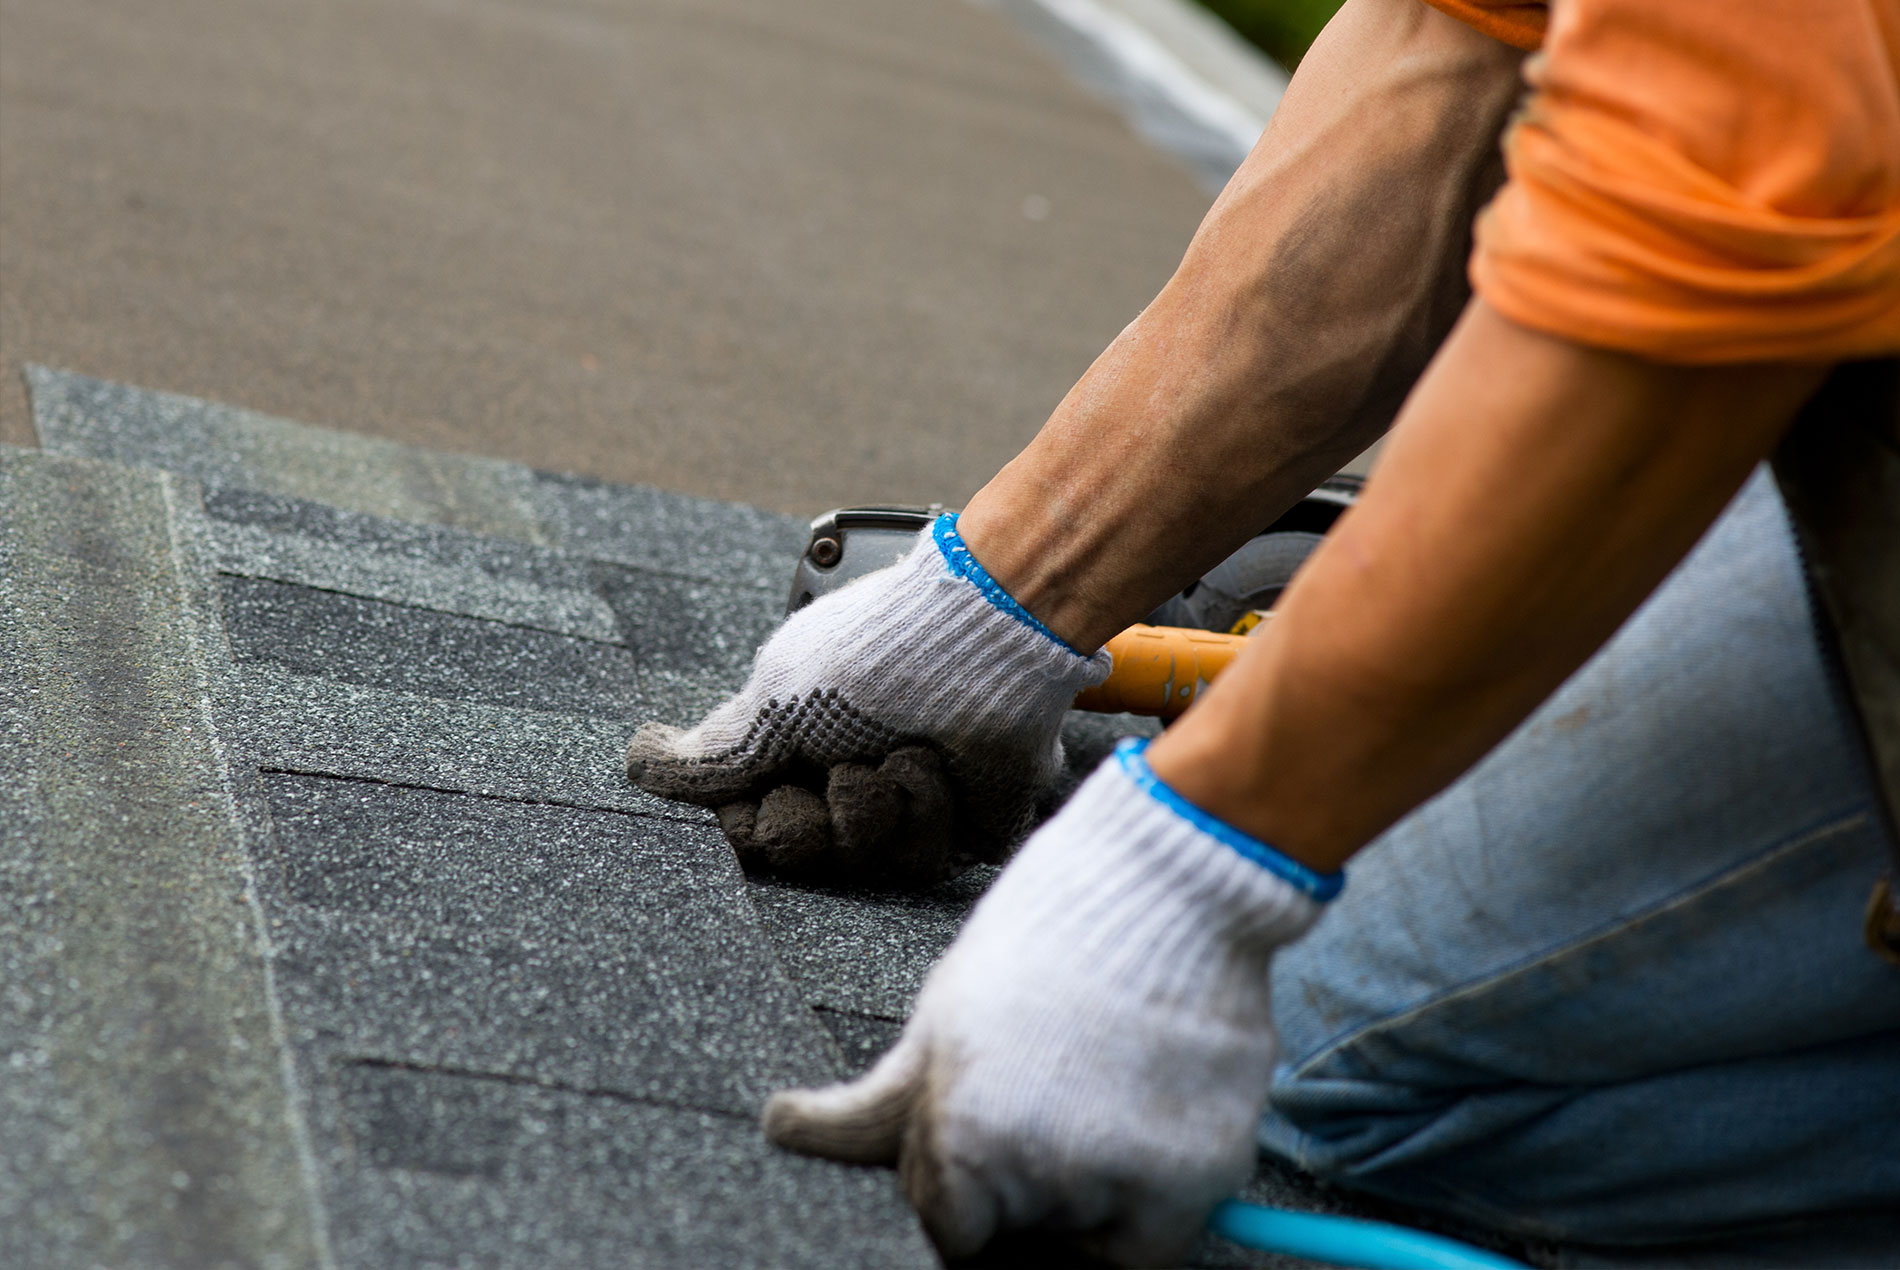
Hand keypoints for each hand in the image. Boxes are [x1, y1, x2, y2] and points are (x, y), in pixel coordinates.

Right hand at [626, 517, 1108, 886]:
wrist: (982, 638)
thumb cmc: (877, 653)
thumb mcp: (775, 698)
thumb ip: (713, 752)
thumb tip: (640, 765)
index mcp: (797, 749)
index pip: (750, 830)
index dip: (755, 824)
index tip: (771, 788)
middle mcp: (845, 780)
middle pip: (801, 856)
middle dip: (816, 818)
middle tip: (838, 769)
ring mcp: (905, 806)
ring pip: (863, 864)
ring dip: (875, 803)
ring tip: (898, 751)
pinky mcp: (964, 825)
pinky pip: (926, 859)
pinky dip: (926, 806)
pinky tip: (936, 763)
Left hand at [761, 740, 1337, 1264]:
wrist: (1169, 883)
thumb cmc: (1049, 935)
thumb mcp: (943, 1015)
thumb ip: (874, 1103)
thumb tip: (781, 1130)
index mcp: (962, 1139)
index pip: (946, 1226)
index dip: (964, 1186)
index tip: (990, 1141)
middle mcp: (1039, 1175)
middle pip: (1018, 1230)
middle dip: (1027, 1184)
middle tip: (1052, 1093)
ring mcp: (1124, 1178)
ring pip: (1086, 1235)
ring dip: (1089, 1186)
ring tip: (1100, 1084)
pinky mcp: (1199, 1176)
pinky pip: (1156, 1239)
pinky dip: (1151, 1196)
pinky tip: (1141, 1112)